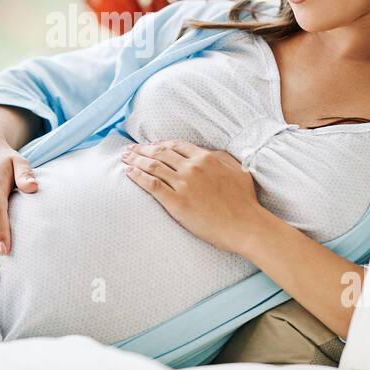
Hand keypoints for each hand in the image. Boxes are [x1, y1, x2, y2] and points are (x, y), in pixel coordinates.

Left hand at [120, 139, 263, 253]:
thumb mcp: (237, 170)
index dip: (160, 144)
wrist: (245, 225)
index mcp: (206, 158)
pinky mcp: (176, 202)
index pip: (176, 146)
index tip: (150, 145)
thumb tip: (208, 153)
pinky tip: (129, 173)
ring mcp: (183, 184)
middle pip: (160, 153)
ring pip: (153, 166)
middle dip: (142, 149)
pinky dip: (138, 177)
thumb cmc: (244, 201)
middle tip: (129, 149)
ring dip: (136, 160)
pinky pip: (152, 185)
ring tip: (125, 158)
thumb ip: (220, 158)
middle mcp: (192, 168)